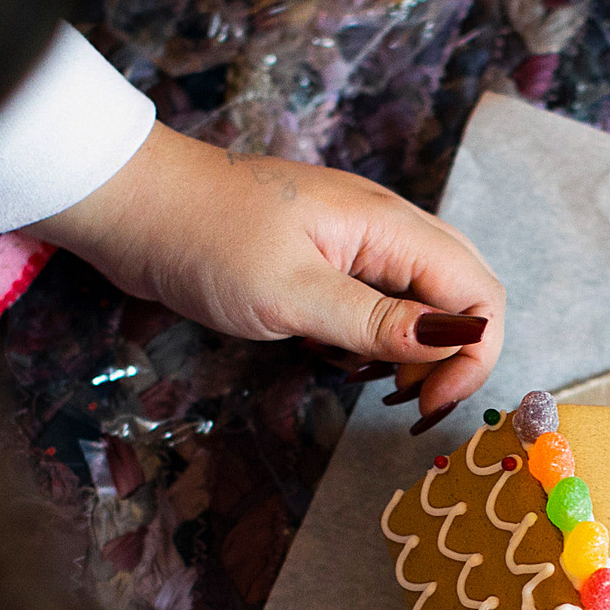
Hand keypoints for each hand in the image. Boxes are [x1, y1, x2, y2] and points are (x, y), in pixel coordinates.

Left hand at [31, 124, 504, 424]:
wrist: (131, 204)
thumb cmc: (204, 239)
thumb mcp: (291, 292)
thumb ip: (375, 321)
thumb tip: (453, 342)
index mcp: (389, 226)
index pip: (478, 291)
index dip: (472, 355)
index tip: (425, 404)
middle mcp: (385, 228)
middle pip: (461, 293)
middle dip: (450, 357)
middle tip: (403, 403)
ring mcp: (356, 240)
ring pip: (421, 299)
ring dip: (410, 349)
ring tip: (362, 380)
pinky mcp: (325, 256)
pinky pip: (378, 299)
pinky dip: (371, 336)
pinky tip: (332, 354)